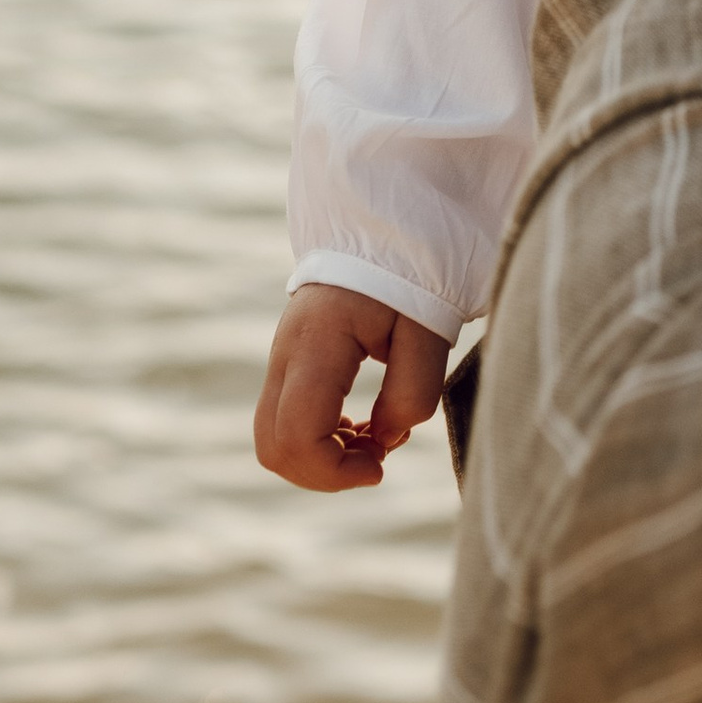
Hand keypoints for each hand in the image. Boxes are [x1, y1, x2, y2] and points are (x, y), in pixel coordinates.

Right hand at [254, 284, 450, 492]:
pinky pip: (285, 419)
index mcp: (316, 344)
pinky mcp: (289, 362)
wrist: (383, 230)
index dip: (334, 471)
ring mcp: (280, 358)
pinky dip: (318, 438)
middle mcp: (285, 354)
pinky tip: (362, 424)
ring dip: (321, 456)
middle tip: (377, 458)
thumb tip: (384, 441)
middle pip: (273, 447)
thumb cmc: (410, 275)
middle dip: (324, 472)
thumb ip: (412, 392)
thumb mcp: (427, 330)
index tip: (380, 466)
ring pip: (274, 437)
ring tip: (376, 438)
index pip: (297, 436)